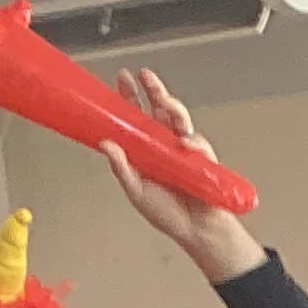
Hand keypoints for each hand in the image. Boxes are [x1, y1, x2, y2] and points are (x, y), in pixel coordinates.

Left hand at [102, 69, 264, 282]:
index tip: (123, 80)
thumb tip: (106, 144)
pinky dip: (193, 141)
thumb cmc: (169, 215)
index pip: (135, 119)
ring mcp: (183, 150)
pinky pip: (197, 142)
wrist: (198, 232)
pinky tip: (186, 143)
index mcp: (146, 151)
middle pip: (158, 110)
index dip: (129, 98)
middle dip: (153, 90)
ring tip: (165, 101)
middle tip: (145, 76)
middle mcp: (164, 145)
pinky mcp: (202, 158)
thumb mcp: (137, 192)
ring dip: (172, 106)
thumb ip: (121, 169)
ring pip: (178, 119)